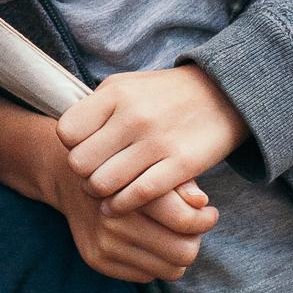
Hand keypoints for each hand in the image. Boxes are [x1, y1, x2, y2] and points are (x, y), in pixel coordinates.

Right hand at [49, 140, 215, 281]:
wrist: (71, 179)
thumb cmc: (125, 169)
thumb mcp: (153, 164)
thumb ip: (181, 182)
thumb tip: (202, 203)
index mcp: (132, 189)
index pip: (186, 221)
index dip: (206, 220)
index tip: (209, 214)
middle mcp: (115, 219)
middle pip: (183, 252)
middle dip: (194, 241)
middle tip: (192, 228)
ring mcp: (104, 243)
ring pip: (169, 270)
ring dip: (177, 256)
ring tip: (173, 236)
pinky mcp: (96, 260)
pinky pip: (146, 276)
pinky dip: (154, 263)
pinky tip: (148, 243)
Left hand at [56, 67, 245, 218]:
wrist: (225, 93)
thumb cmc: (165, 94)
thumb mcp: (127, 86)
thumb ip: (97, 108)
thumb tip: (68, 136)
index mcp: (115, 94)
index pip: (68, 133)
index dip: (72, 147)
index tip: (86, 150)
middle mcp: (133, 116)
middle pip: (80, 163)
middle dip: (83, 175)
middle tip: (94, 176)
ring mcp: (157, 142)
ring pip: (104, 184)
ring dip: (100, 195)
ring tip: (106, 192)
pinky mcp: (181, 165)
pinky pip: (138, 196)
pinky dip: (122, 206)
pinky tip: (120, 205)